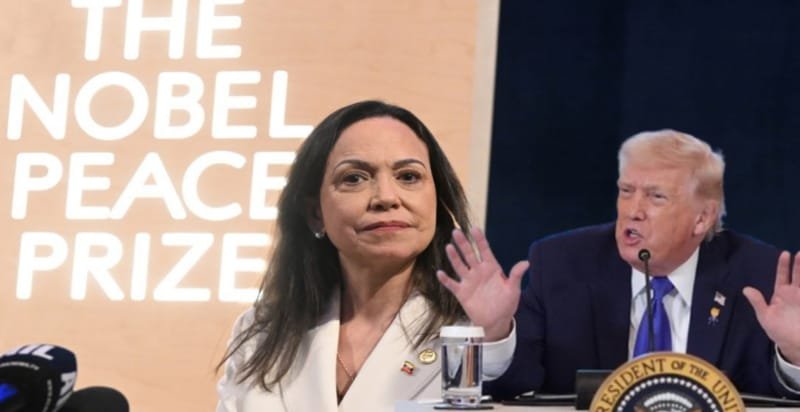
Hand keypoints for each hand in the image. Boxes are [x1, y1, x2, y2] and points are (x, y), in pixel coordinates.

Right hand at [436, 227, 528, 341]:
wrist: (497, 321)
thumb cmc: (507, 303)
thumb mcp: (513, 289)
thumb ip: (516, 275)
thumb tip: (526, 263)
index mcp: (491, 267)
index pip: (485, 250)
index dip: (480, 240)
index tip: (474, 229)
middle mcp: (478, 271)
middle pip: (469, 254)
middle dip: (463, 243)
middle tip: (457, 232)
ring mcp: (469, 281)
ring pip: (459, 266)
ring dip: (454, 257)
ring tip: (449, 247)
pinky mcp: (462, 293)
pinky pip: (452, 284)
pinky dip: (446, 280)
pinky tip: (440, 273)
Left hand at [743, 251, 799, 364]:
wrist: (794, 345)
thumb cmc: (778, 331)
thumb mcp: (765, 317)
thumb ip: (758, 302)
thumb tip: (746, 289)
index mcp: (781, 294)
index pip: (783, 276)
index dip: (783, 265)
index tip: (785, 254)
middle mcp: (794, 294)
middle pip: (798, 275)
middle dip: (799, 264)